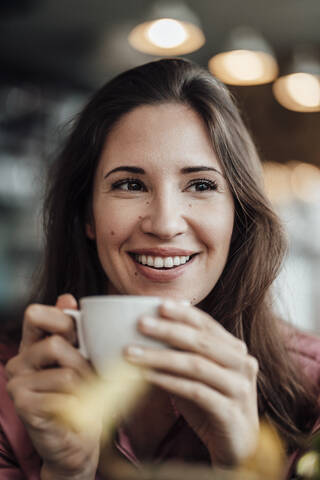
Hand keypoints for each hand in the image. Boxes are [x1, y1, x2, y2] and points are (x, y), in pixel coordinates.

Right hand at [5, 294, 100, 479]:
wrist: (76, 439)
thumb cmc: (82, 396)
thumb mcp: (82, 358)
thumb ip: (73, 330)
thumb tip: (66, 297)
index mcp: (32, 346)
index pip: (35, 314)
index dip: (60, 318)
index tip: (78, 333)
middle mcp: (19, 361)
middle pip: (56, 344)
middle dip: (82, 362)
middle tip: (90, 376)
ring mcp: (17, 383)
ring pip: (65, 372)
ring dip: (85, 386)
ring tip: (85, 396)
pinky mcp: (23, 405)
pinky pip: (63, 396)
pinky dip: (79, 405)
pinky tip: (75, 412)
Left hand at [124, 301, 258, 466]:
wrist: (236, 447)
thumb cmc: (211, 405)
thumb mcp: (196, 376)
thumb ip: (182, 354)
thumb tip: (148, 332)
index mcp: (235, 350)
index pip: (208, 325)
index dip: (184, 314)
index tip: (159, 304)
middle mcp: (242, 364)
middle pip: (201, 342)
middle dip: (168, 330)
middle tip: (141, 323)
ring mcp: (239, 388)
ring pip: (196, 365)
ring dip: (160, 357)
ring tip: (132, 353)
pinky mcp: (230, 412)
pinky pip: (195, 392)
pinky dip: (169, 382)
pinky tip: (147, 377)